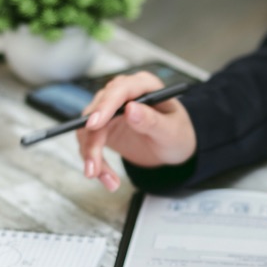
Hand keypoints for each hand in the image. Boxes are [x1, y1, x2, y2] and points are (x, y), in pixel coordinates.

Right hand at [76, 72, 197, 191]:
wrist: (173, 148)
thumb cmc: (177, 134)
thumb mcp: (171, 131)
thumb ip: (152, 120)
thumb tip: (131, 109)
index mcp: (143, 86)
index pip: (119, 91)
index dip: (104, 107)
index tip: (94, 125)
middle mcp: (123, 95)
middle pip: (97, 112)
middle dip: (93, 142)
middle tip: (94, 168)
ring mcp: (110, 111)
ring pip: (88, 130)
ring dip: (92, 156)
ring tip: (108, 180)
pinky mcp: (103, 127)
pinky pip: (89, 142)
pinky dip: (94, 161)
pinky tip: (107, 177)